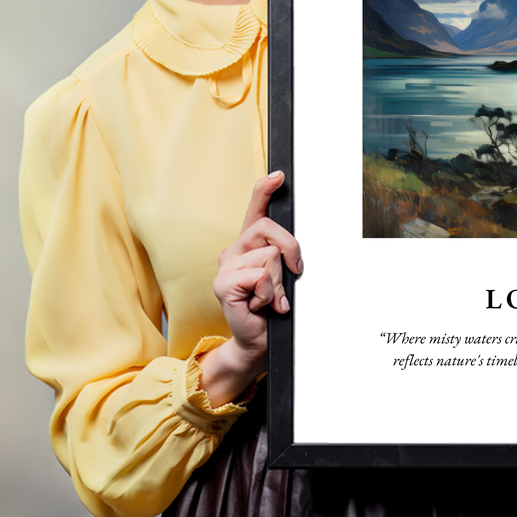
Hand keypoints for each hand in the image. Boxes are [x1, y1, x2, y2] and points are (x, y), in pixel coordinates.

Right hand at [198, 171, 302, 405]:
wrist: (258, 340)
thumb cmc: (272, 307)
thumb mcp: (283, 276)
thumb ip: (284, 256)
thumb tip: (293, 248)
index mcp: (249, 244)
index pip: (255, 209)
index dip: (265, 189)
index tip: (279, 175)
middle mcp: (234, 250)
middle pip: (270, 229)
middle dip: (291, 251)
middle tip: (292, 275)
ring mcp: (226, 266)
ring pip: (269, 256)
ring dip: (279, 282)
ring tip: (270, 298)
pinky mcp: (223, 284)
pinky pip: (260, 276)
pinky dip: (269, 294)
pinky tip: (260, 305)